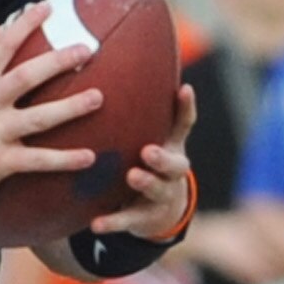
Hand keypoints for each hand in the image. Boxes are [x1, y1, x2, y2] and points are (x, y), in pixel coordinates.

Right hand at [0, 3, 102, 208]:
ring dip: (71, 107)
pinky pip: (38, 160)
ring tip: (99, 97)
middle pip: (26, 76)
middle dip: (59, 61)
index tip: (47, 7)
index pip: (1, 45)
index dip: (24, 24)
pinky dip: (64, 160)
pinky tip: (90, 156)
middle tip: (88, 49)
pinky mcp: (0, 163)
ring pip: (39, 118)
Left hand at [80, 81, 197, 243]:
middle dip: (163, 157)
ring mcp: (160, 196)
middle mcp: (172, 171)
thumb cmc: (148, 160)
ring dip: (147, 182)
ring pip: (157, 190)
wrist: (160, 210)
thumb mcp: (151, 134)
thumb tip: (105, 60)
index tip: (184, 89)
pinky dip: (113, 220)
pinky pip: (128, 219)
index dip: (186, 107)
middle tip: (149, 149)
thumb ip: (139, 108)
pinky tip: (96, 223)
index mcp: (172, 146)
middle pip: (175, 164)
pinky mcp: (143, 218)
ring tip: (133, 176)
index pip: (183, 124)